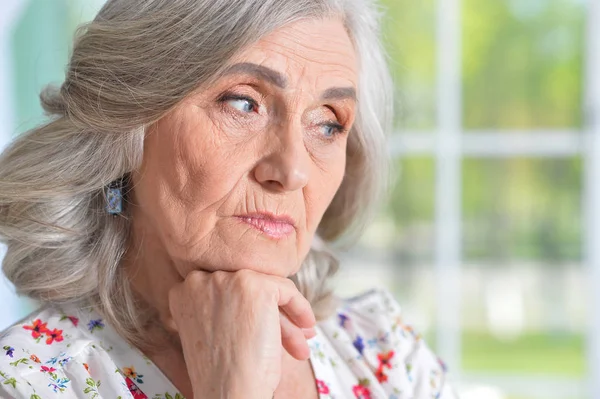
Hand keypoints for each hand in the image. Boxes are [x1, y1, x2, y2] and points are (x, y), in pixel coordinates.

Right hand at [167, 269, 315, 398]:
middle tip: (289, 337)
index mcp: (184, 291)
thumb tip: (259, 296)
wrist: (229, 392)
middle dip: (271, 314)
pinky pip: (286, 289)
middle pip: (248, 288)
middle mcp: (201, 279)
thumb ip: (224, 306)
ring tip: (302, 339)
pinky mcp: (255, 285)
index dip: (249, 311)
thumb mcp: (211, 329)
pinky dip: (300, 307)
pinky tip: (306, 326)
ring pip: (268, 288)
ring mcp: (228, 280)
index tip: (263, 328)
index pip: (226, 289)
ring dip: (287, 317)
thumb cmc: (221, 372)